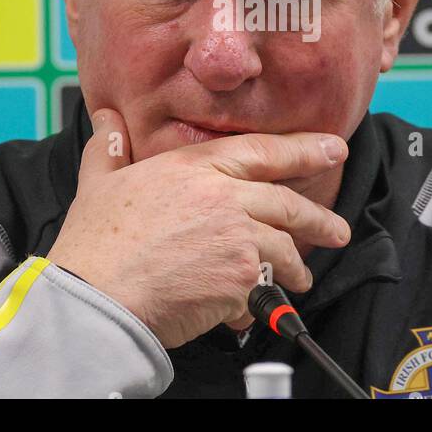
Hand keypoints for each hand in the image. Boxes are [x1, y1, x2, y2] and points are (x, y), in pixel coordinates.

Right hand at [46, 109, 351, 348]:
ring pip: (283, 248)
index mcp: (194, 167)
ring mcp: (238, 237)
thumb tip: (105, 119)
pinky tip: (248, 312)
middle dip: (319, 218)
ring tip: (302, 279)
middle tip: (337, 229)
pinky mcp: (241, 278)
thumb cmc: (94, 245)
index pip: (263, 150)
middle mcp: (224, 196)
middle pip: (287, 202)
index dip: (304, 148)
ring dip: (296, 267)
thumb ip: (109, 148)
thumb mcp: (98, 183)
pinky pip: (261, 289)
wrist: (98, 296)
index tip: (333, 148)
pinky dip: (256, 303)